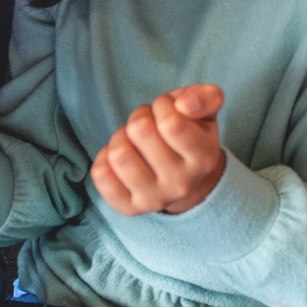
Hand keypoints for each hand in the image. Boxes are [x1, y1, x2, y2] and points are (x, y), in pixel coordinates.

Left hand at [89, 85, 225, 216]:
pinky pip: (101, 175)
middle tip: (149, 124)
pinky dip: (104, 157)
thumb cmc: (191, 134)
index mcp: (204, 158)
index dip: (163, 104)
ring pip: (118, 153)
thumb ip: (206, 97)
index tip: (168, 109)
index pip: (170, 123)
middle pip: (139, 130)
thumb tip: (184, 104)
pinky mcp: (130, 208)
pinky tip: (122, 157)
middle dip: (140, 117)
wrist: (186, 179)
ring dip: (121, 136)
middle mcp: (181, 184)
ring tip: (134, 141)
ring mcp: (154, 199)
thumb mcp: (206, 111)